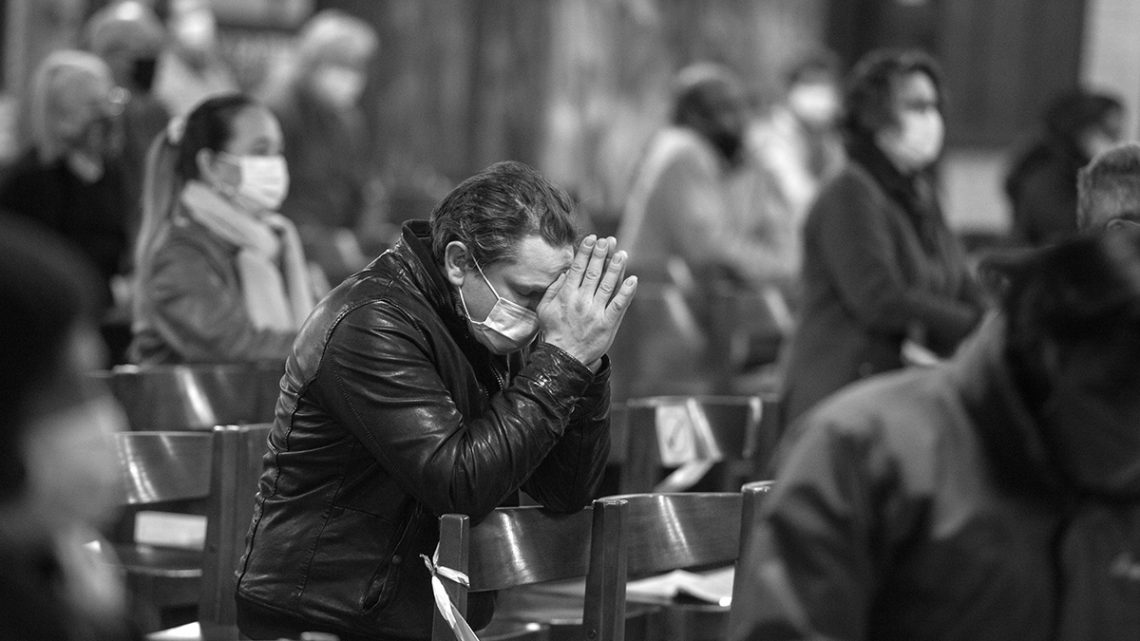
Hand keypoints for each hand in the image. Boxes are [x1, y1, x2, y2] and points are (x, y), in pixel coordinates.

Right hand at [538, 235, 637, 368]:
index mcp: (566, 295)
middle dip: (602, 254)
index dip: (586, 252)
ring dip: (616, 268)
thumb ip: (553, 289)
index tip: (593, 239)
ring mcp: (596, 312)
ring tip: (622, 254)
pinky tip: (633, 279)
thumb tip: (564, 272)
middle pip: (594, 272)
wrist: (564, 358)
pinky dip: (627, 292)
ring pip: (608, 285)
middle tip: (609, 241)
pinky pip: (619, 304)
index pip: (577, 268)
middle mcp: (581, 301)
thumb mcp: (544, 309)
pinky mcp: (608, 323)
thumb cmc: (553, 332)